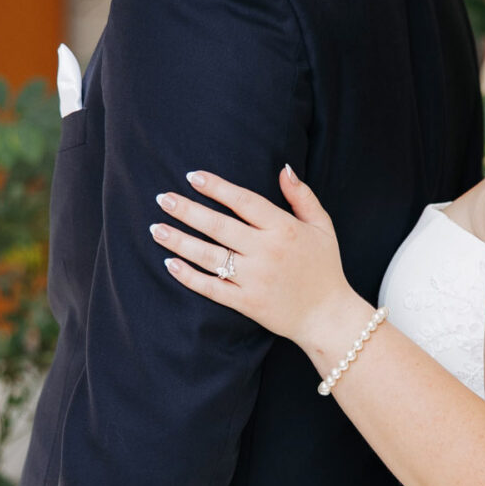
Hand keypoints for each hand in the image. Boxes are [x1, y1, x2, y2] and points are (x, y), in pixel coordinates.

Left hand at [153, 167, 367, 364]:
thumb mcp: (322, 227)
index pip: (244, 201)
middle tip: (162, 198)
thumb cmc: (324, 268)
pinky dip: (189, 276)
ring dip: (179, 241)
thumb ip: (302, 196)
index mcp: (284, 229)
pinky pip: (211, 287)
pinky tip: (169, 264)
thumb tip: (283, 168)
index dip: (217, 187)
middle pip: (218, 226)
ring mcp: (254, 279)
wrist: (328, 317)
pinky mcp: (246, 303)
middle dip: (187, 210)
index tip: (192, 177)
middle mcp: (266, 252)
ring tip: (156, 228)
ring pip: (209, 256)